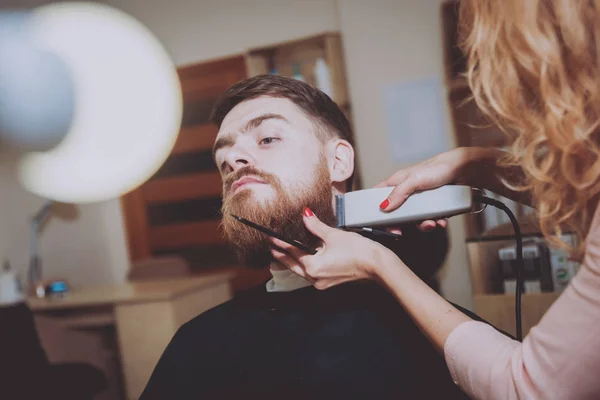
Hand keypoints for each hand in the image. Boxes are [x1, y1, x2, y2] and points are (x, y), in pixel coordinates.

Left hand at [270, 207, 397, 289]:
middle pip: (293, 266)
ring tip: (282, 254)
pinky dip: (304, 265)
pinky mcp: (329, 282)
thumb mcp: (334, 235)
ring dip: (292, 262)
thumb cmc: (360, 252)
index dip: (281, 243)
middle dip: (281, 256)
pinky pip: (311, 274)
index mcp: (313, 267)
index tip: (271, 238)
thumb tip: (306, 215)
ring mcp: (322, 283)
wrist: (377, 266)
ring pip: (301, 271)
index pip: (292, 252)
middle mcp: (315, 278)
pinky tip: (303, 260)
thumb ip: (316, 226)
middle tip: (271, 247)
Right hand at [374, 148, 475, 232]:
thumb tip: (384, 205)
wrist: (467, 170)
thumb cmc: (440, 167)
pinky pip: (430, 219)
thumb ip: (399, 192)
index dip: (376, 208)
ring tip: (430, 224)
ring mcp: (421, 199)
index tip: (377, 221)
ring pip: (415, 218)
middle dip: (400, 223)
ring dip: (422, 225)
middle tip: (399, 231)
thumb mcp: (415, 179)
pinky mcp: (434, 205)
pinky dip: (436, 222)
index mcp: (399, 182)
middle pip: (396, 212)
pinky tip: (441, 221)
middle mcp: (408, 191)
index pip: (380, 195)